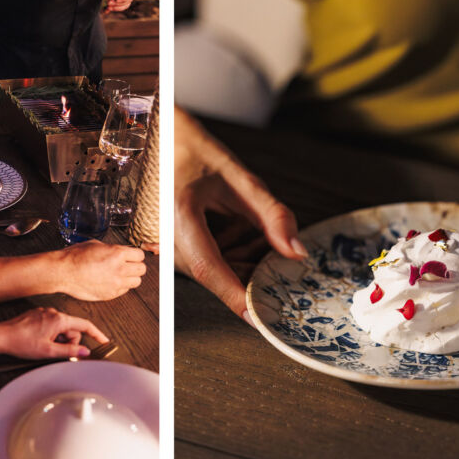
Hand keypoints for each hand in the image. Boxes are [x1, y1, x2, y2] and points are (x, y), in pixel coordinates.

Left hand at [0, 307, 109, 358]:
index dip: (97, 334)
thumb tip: (85, 352)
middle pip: (72, 329)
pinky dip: (51, 334)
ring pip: (61, 328)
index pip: (85, 325)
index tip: (104, 341)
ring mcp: (45, 313)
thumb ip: (70, 351)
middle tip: (56, 351)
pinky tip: (39, 341)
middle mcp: (54, 313)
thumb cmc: (22, 342)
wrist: (1, 336)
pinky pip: (52, 325)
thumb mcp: (49, 351)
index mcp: (59, 320)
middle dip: (68, 342)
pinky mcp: (37, 315)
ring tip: (44, 346)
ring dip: (58, 339)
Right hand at [55, 240, 145, 299]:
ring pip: (136, 282)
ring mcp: (115, 283)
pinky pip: (124, 290)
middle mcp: (119, 269)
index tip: (131, 256)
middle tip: (128, 265)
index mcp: (117, 253)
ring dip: (130, 277)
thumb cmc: (75, 256)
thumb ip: (113, 249)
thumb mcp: (97, 245)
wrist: (63, 272)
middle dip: (136, 266)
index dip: (135, 255)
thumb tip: (121, 253)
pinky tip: (111, 281)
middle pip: (142, 269)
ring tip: (121, 275)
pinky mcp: (110, 294)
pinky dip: (121, 286)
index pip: (140, 255)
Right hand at [174, 107, 305, 321]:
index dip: (237, 297)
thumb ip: (272, 215)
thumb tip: (296, 253)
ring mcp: (168, 245)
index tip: (262, 319)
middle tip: (281, 256)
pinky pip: (209, 262)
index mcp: (181, 216)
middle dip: (253, 272)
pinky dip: (233, 252)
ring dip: (244, 260)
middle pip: (217, 275)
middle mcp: (167, 237)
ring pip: (215, 271)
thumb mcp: (241, 178)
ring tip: (253, 227)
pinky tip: (240, 228)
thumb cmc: (196, 152)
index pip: (211, 268)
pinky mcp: (174, 248)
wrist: (162, 140)